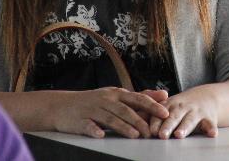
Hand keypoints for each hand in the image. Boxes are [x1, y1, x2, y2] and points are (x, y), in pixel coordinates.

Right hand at [53, 87, 168, 138]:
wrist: (62, 106)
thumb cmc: (95, 102)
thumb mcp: (117, 96)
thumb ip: (140, 96)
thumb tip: (164, 94)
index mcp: (117, 94)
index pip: (138, 98)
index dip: (152, 105)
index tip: (165, 113)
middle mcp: (106, 100)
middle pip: (125, 109)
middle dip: (139, 120)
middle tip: (152, 132)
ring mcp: (92, 110)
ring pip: (109, 118)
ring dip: (122, 126)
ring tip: (134, 135)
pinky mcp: (80, 120)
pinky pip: (88, 125)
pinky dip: (94, 130)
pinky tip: (101, 135)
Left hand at [149, 84, 219, 138]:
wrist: (208, 96)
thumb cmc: (182, 106)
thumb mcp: (168, 106)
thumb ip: (153, 114)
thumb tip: (135, 123)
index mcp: (171, 105)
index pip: (161, 114)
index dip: (155, 122)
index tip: (150, 131)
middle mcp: (183, 107)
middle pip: (174, 117)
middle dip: (167, 126)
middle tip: (162, 135)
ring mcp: (197, 112)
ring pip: (190, 120)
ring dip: (185, 127)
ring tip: (179, 135)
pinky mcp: (209, 118)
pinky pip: (210, 124)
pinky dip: (211, 129)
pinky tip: (212, 134)